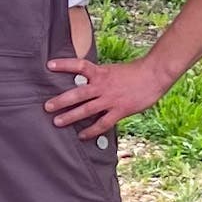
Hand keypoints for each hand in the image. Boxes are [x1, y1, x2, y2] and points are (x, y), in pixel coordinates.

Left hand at [43, 55, 174, 138]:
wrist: (154, 75)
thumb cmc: (135, 72)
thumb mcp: (113, 70)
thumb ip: (100, 77)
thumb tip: (86, 82)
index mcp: (101, 73)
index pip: (79, 66)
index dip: (64, 65)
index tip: (49, 65)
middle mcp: (102, 86)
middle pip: (78, 94)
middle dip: (61, 100)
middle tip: (47, 106)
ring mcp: (110, 99)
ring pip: (86, 110)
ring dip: (70, 116)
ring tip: (57, 122)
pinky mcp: (119, 110)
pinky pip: (102, 123)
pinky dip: (91, 131)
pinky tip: (82, 136)